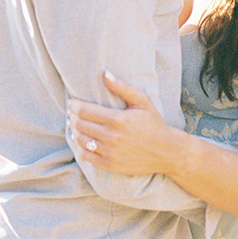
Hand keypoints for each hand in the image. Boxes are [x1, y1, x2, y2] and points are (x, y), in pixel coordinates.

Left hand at [67, 71, 181, 175]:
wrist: (166, 151)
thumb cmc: (153, 123)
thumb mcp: (142, 101)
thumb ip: (122, 87)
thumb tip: (105, 74)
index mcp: (118, 120)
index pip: (85, 111)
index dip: (75, 105)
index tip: (72, 101)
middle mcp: (112, 137)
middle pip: (81, 125)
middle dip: (72, 116)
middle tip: (71, 111)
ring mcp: (110, 153)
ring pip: (81, 140)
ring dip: (74, 130)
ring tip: (73, 123)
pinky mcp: (110, 165)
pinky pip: (87, 156)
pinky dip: (79, 146)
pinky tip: (79, 139)